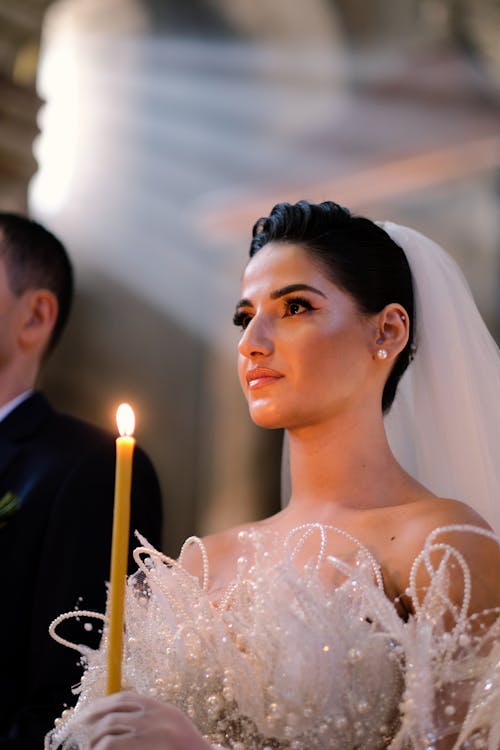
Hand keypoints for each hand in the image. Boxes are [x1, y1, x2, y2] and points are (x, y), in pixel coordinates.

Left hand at [80, 691, 212, 749]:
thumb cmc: (184, 747)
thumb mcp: (170, 723)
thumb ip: (149, 715)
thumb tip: (114, 715)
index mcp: (159, 707)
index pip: (123, 698)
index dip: (101, 705)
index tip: (87, 715)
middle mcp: (153, 718)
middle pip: (111, 716)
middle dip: (93, 728)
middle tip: (85, 740)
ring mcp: (149, 735)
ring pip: (108, 735)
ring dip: (95, 744)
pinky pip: (113, 747)